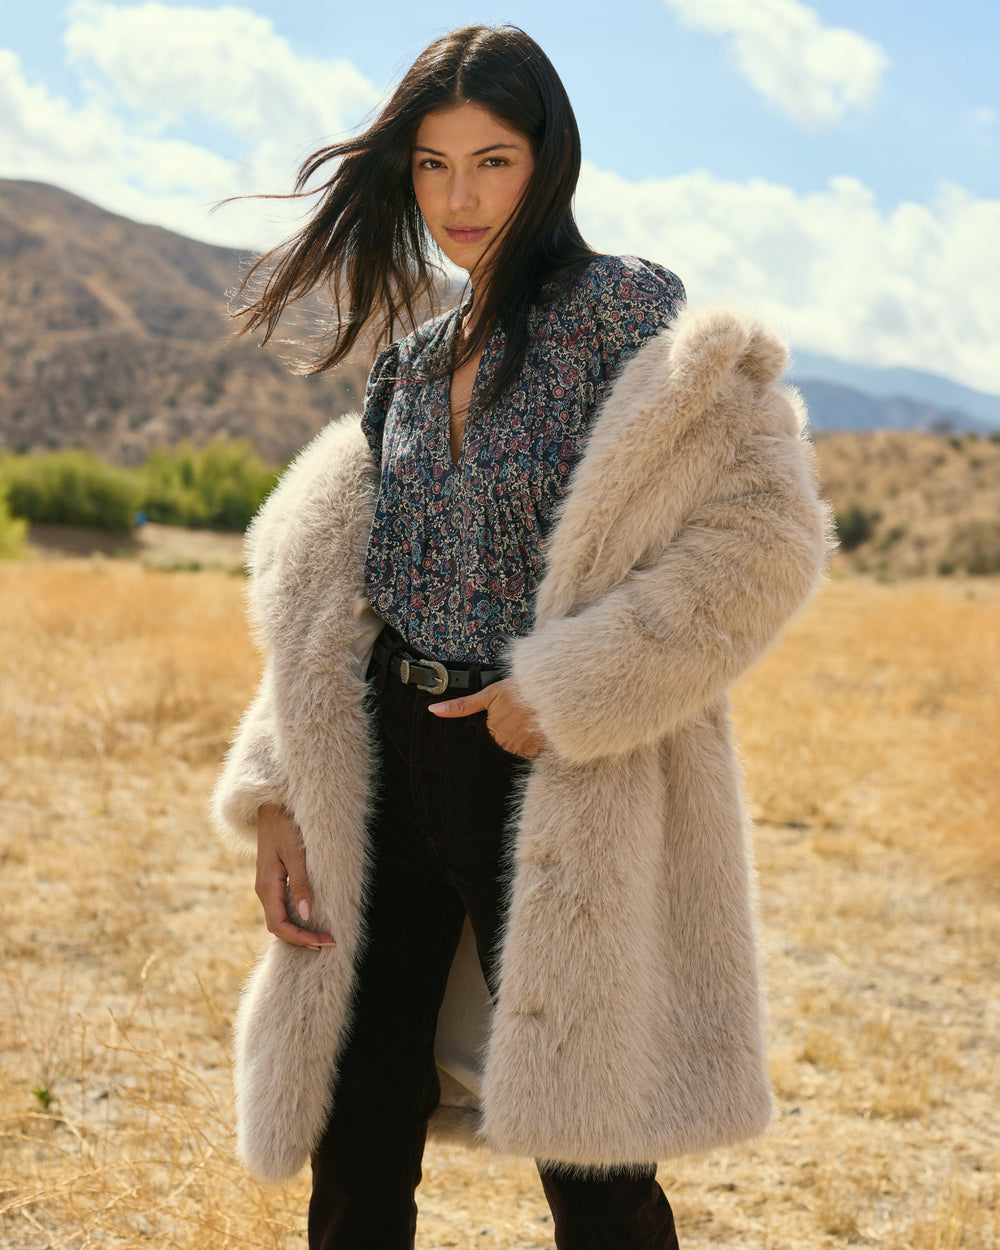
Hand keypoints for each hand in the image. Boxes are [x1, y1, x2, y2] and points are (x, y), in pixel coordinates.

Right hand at [255, 803, 334, 950]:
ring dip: (300, 931)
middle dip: (302, 939)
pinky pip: (282, 907)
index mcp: (266, 886)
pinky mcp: (273, 880)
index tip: (324, 942)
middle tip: (329, 942)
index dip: (301, 938)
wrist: (273, 805)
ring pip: (280, 919)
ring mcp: (267, 886)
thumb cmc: (285, 825)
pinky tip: (311, 919)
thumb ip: (300, 884)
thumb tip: (306, 915)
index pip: (279, 926)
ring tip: (323, 936)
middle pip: (279, 927)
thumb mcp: (295, 853)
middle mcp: (263, 890)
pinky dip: (296, 918)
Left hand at [428, 678, 545, 757]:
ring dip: (516, 744)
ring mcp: (527, 749)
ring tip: (521, 728)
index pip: (484, 746)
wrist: (552, 689)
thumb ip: (462, 706)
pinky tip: (532, 733)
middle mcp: (509, 744)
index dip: (487, 739)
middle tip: (509, 727)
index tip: (494, 730)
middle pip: (500, 750)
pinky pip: (532, 754)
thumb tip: (434, 710)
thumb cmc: (520, 689)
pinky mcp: (542, 750)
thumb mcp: (489, 694)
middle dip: (502, 742)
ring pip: (515, 752)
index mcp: (494, 732)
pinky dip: (531, 746)